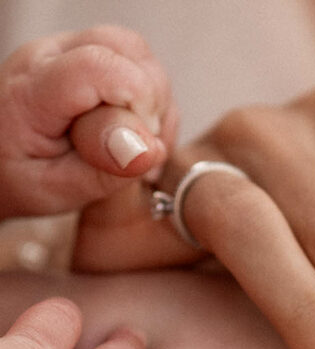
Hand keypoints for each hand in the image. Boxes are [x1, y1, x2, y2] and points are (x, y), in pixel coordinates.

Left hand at [0, 25, 175, 218]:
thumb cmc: (18, 178)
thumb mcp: (55, 190)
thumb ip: (102, 171)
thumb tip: (150, 148)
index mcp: (34, 92)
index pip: (102, 67)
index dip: (140, 101)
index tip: (141, 143)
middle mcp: (48, 57)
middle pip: (126, 48)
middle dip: (151, 99)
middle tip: (139, 143)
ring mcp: (65, 50)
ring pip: (137, 53)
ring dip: (154, 100)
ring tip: (136, 140)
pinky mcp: (82, 54)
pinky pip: (136, 61)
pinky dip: (149, 98)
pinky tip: (134, 129)